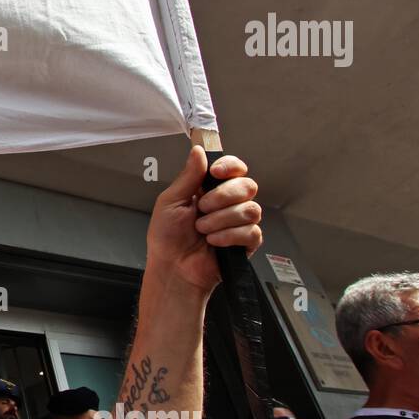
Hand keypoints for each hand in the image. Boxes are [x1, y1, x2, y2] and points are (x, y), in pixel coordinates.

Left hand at [146, 146, 262, 293]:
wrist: (172, 268)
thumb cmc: (167, 238)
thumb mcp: (170, 201)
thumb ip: (188, 176)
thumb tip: (198, 150)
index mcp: (210, 189)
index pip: (234, 168)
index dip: (230, 166)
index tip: (216, 172)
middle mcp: (228, 203)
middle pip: (247, 185)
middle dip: (223, 196)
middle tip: (202, 208)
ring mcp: (239, 223)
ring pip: (251, 209)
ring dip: (222, 219)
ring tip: (203, 230)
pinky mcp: (246, 243)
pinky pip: (252, 232)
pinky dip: (229, 236)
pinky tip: (214, 242)